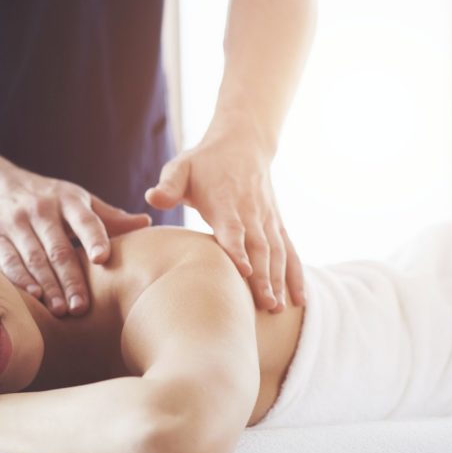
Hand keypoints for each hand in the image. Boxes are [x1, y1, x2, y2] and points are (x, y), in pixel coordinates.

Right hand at [0, 149, 150, 316]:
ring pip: (34, 258)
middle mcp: (40, 209)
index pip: (84, 219)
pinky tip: (34, 297)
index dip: (93, 238)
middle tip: (82, 307)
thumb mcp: (74, 199)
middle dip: (70, 279)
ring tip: (62, 310)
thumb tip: (146, 222)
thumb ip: (107, 216)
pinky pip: (8, 261)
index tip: (102, 258)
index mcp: (66, 199)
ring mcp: (14, 223)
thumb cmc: (44, 197)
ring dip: (48, 286)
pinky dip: (20, 280)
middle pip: (58, 248)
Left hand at [145, 116, 304, 312]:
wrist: (243, 144)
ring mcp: (267, 220)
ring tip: (277, 308)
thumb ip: (169, 184)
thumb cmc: (204, 162)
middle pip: (259, 247)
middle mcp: (250, 212)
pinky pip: (289, 252)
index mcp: (225, 201)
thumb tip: (152, 198)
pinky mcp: (276, 225)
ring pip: (276, 253)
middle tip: (265, 304)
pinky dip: (295, 275)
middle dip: (264, 277)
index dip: (239, 249)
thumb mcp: (181, 167)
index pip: (233, 229)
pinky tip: (298, 301)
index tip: (245, 271)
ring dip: (279, 280)